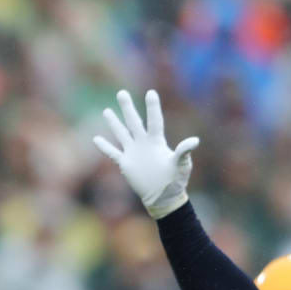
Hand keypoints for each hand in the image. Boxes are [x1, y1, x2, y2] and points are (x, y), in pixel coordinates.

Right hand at [93, 89, 199, 219]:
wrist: (163, 196)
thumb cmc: (176, 180)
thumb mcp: (182, 165)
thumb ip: (184, 152)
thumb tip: (194, 141)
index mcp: (157, 142)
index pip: (154, 121)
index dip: (152, 107)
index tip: (151, 92)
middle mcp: (144, 143)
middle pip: (134, 122)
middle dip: (127, 108)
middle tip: (122, 93)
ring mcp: (134, 152)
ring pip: (121, 134)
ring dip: (114, 123)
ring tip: (107, 111)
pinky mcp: (126, 164)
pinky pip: (113, 153)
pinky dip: (105, 147)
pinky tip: (96, 139)